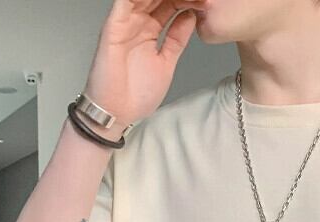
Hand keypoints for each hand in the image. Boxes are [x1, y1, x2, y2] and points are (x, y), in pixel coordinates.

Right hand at [84, 0, 208, 125]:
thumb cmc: (136, 94)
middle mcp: (137, 23)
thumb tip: (190, 16)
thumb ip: (176, 39)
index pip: (169, 5)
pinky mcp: (113, 25)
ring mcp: (125, 22)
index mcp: (149, 31)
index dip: (187, 1)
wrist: (117, 112)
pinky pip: (125, 2)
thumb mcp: (167, 62)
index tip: (206, 2)